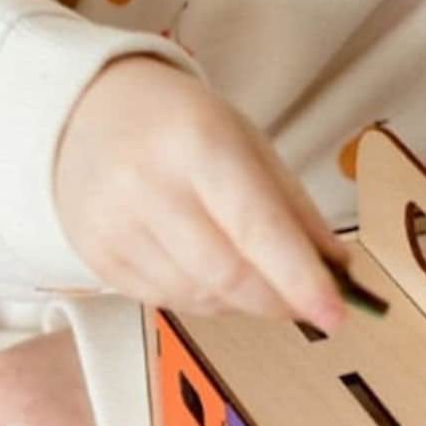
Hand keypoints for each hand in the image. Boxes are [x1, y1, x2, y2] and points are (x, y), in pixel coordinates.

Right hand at [54, 56, 350, 332]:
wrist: (88, 111)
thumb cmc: (181, 124)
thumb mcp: (247, 141)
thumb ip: (293, 207)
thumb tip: (336, 269)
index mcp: (198, 143)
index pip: (257, 227)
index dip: (300, 279)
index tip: (336, 314)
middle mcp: (148, 185)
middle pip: (228, 274)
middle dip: (278, 300)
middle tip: (306, 304)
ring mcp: (114, 225)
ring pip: (198, 296)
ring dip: (242, 302)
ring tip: (257, 279)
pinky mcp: (96, 257)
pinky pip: (165, 301)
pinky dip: (203, 301)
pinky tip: (212, 278)